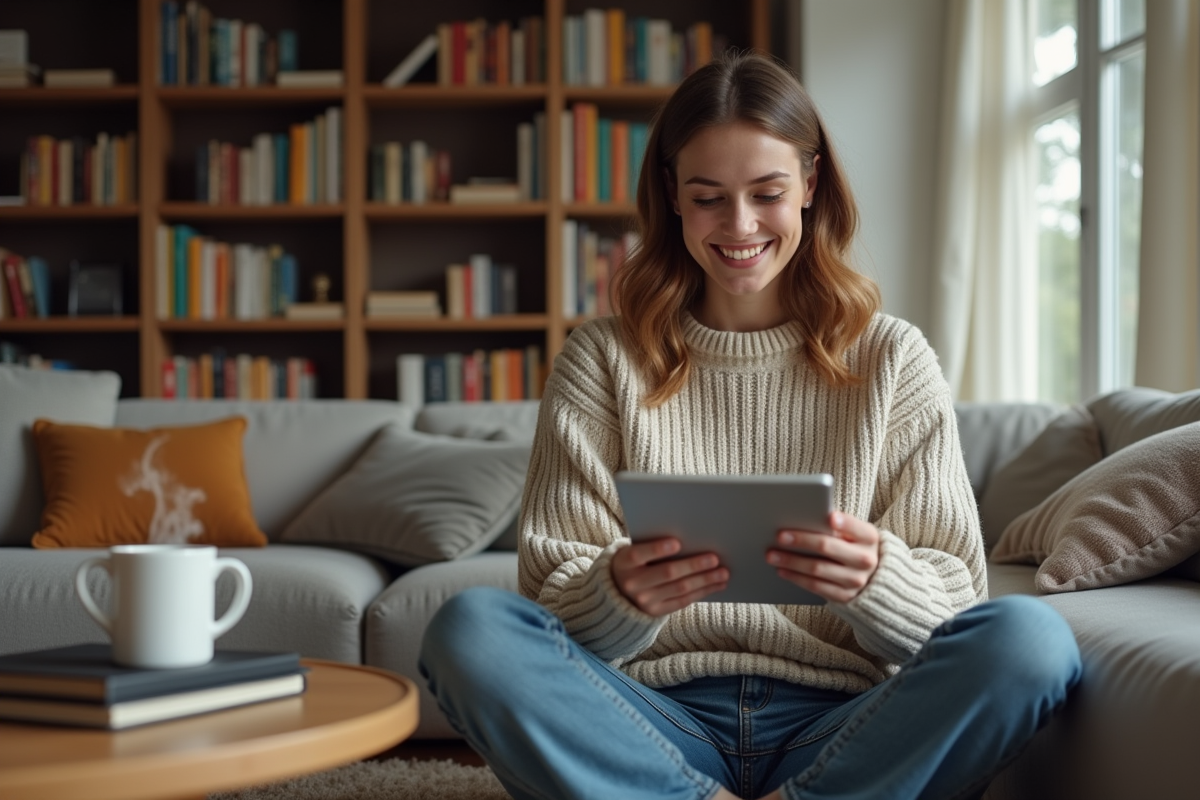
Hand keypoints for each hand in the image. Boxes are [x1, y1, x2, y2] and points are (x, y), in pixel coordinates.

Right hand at [611, 537, 728, 615]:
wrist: (619, 591)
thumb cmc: (635, 562)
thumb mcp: (634, 551)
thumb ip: (653, 546)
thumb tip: (690, 540)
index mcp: (624, 563)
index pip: (639, 554)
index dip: (658, 549)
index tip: (677, 543)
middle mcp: (633, 584)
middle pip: (667, 573)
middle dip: (693, 565)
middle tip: (715, 558)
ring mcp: (645, 601)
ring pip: (680, 589)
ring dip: (705, 580)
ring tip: (723, 572)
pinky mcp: (656, 612)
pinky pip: (683, 601)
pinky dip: (702, 592)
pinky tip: (717, 584)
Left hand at [766, 511, 879, 603]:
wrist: (874, 577)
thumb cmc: (855, 546)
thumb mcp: (855, 533)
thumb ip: (838, 526)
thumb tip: (804, 517)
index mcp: (869, 538)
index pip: (856, 527)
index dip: (844, 522)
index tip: (829, 516)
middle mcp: (866, 559)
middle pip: (829, 547)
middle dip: (802, 540)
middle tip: (779, 536)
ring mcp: (856, 580)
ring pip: (818, 568)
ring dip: (792, 561)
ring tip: (772, 555)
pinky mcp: (845, 596)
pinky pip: (816, 586)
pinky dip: (797, 578)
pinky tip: (782, 570)